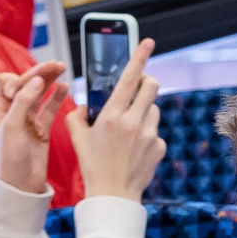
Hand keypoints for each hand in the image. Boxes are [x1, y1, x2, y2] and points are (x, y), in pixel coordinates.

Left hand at [0, 60, 70, 195]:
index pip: (7, 83)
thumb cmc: (9, 158)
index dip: (18, 80)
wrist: (21, 185)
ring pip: (39, 94)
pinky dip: (57, 97)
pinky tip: (64, 88)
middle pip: (26, 85)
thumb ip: (24, 101)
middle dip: (39, 74)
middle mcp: (12, 111)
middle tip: (56, 65)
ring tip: (62, 70)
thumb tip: (37, 80)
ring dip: (50, 81)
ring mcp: (28, 119)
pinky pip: (50, 108)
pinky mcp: (41, 127)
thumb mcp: (12, 126)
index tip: (24, 87)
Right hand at [66, 39, 164, 201]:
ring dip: (144, 111)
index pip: (130, 77)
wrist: (113, 196)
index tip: (148, 42)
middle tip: (137, 89)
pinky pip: (156, 132)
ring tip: (129, 130)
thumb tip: (83, 105)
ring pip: (153, 109)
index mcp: (112, 115)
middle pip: (151, 86)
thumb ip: (76, 115)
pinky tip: (135, 150)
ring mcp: (150, 134)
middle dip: (146, 82)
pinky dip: (147, 135)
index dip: (140, 56)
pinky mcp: (160, 147)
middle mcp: (134, 121)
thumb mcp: (77, 138)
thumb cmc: (92, 166)